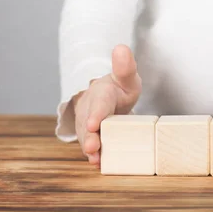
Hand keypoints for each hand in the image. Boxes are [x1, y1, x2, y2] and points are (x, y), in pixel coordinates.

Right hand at [73, 45, 141, 165]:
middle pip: (88, 123)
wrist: (108, 98)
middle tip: (92, 147)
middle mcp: (91, 108)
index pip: (99, 103)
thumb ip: (125, 66)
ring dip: (89, 147)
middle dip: (89, 136)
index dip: (96, 114)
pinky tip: (98, 163)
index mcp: (102, 93)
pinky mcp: (90, 135)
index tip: (94, 124)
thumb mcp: (126, 77)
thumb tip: (121, 48)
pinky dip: (92, 154)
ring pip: (86, 136)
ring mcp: (88, 123)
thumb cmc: (119, 88)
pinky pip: (90, 144)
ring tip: (95, 159)